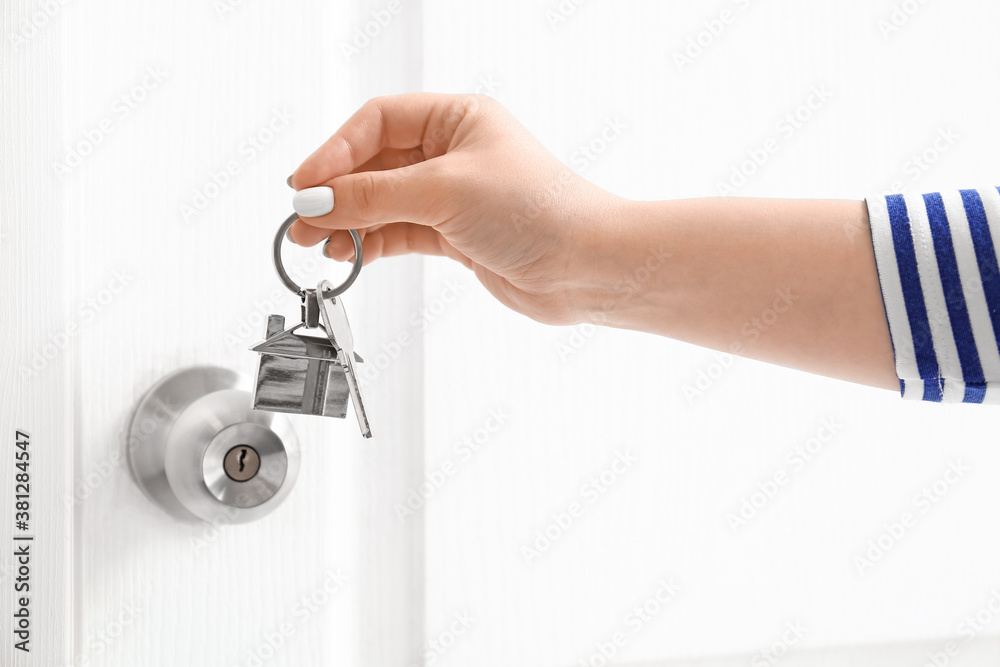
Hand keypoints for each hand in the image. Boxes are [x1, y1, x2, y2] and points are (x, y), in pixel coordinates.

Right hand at [288, 93, 624, 324]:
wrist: (586, 267)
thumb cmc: (540, 211)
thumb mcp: (444, 191)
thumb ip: (373, 196)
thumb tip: (317, 200)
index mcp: (457, 118)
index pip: (376, 122)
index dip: (334, 152)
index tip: (305, 184)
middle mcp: (454, 151)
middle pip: (375, 164)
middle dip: (336, 192)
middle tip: (302, 218)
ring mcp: (454, 195)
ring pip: (384, 202)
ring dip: (349, 221)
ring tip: (319, 243)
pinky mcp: (457, 235)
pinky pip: (400, 232)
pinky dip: (373, 242)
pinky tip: (351, 253)